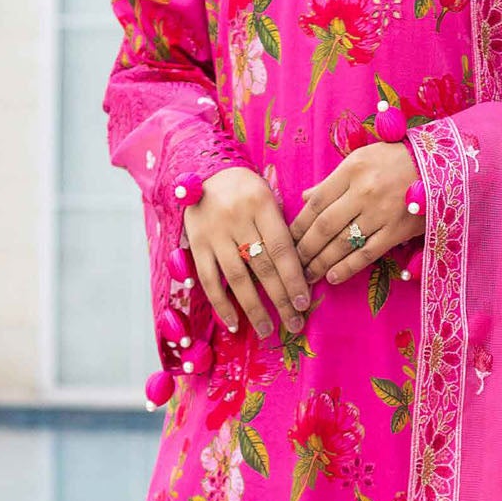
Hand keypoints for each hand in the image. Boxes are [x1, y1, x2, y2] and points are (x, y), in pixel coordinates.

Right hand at [184, 166, 311, 339]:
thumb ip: (282, 229)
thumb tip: (302, 271)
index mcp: (261, 205)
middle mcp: (237, 219)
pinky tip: (233, 323)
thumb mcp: (269, 197)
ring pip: (237, 278)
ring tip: (267, 330)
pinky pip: (209, 279)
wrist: (206, 171)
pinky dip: (221, 304)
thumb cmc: (247, 189)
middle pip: (262, 267)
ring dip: (253, 308)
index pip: (281, 248)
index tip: (304, 303)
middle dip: (280, 299)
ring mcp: (214, 233)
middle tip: (294, 323)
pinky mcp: (196, 244)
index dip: (294, 279)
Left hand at [290, 142, 421, 286]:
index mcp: (352, 170)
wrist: (441, 166)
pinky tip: (332, 277)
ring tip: (307, 275)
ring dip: (321, 262)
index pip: (316, 202)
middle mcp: (364, 192)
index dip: (298, 224)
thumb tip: (305, 198)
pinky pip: (367, 254)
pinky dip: (347, 268)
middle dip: (305, 248)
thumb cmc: (396, 159)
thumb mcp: (361, 159)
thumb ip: (333, 180)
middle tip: (292, 264)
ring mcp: (381, 214)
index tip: (286, 239)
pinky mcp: (397, 232)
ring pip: (342, 243)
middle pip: (324, 226)